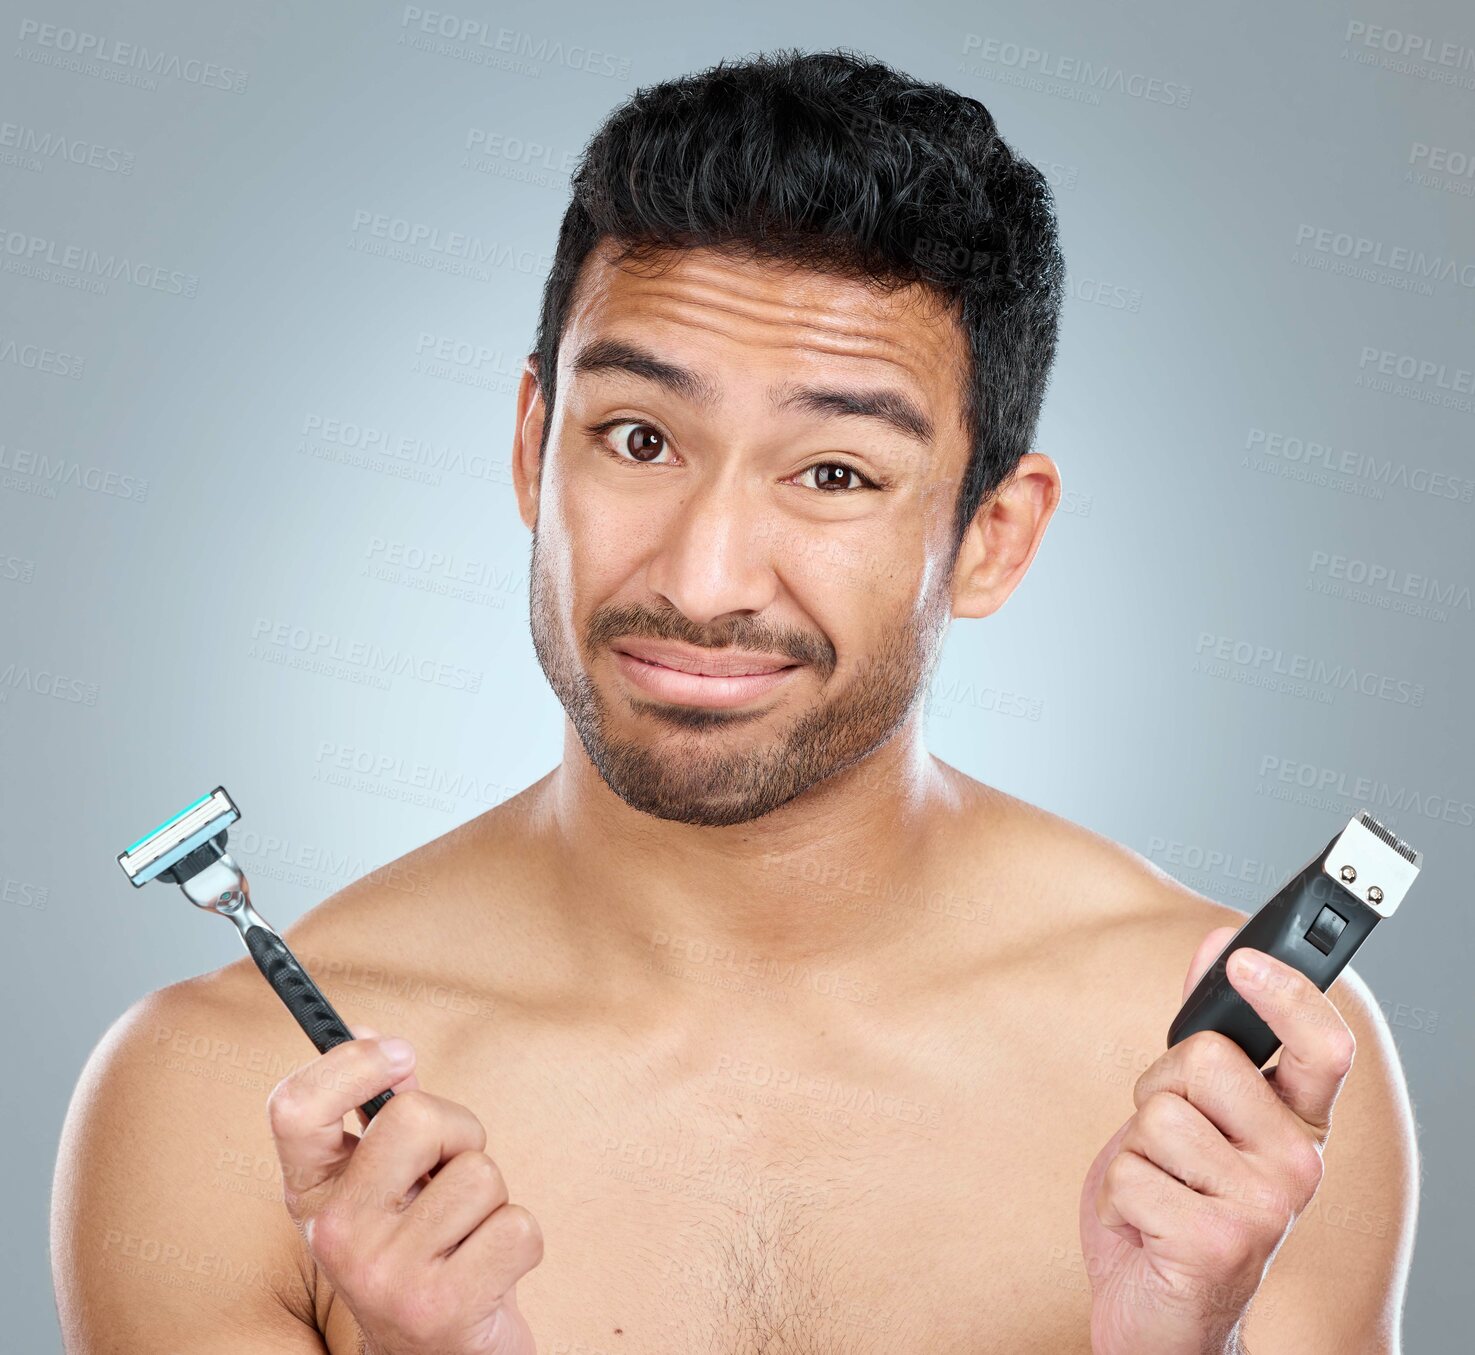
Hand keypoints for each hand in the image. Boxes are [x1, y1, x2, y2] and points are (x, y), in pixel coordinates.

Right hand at [267, 1026, 541, 1354]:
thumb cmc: (420, 1253)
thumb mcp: (386, 1188)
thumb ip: (381, 1118)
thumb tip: (372, 1035)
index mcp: (312, 1194)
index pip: (294, 1106)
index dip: (350, 1063)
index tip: (398, 1052)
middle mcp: (333, 1235)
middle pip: (417, 1116)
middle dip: (460, 1132)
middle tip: (453, 1172)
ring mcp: (383, 1275)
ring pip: (480, 1173)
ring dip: (493, 1199)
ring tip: (466, 1237)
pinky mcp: (440, 1308)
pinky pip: (518, 1225)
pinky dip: (520, 1242)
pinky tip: (488, 1271)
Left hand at [1077, 928, 1355, 1354]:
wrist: (1164, 1316)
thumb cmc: (1176, 1204)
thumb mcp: (1194, 1110)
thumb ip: (1209, 1033)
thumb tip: (1217, 943)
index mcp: (1299, 1124)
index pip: (1324, 1046)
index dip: (1289, 991)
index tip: (1241, 957)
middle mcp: (1298, 1164)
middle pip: (1205, 1057)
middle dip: (1161, 1089)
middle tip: (1171, 1145)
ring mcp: (1264, 1207)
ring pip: (1158, 1113)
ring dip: (1137, 1148)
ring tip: (1161, 1188)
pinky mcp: (1215, 1243)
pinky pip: (1130, 1169)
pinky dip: (1120, 1196)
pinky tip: (1148, 1227)